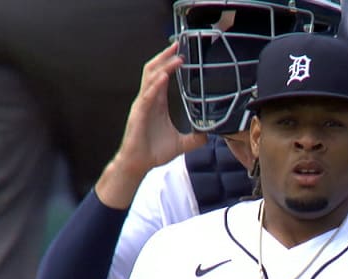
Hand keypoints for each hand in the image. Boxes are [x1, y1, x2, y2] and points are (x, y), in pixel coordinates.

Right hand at [114, 42, 207, 178]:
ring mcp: (142, 106)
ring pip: (150, 79)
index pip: (162, 76)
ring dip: (163, 66)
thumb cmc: (153, 151)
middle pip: (154, 71)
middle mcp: (148, 100)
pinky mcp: (139, 114)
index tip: (180, 53)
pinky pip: (147, 96)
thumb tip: (208, 136)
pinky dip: (155, 85)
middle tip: (177, 45)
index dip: (169, 63)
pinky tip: (164, 78)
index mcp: (157, 103)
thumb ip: (195, 138)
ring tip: (175, 58)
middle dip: (165, 57)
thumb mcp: (181, 143)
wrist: (138, 164)